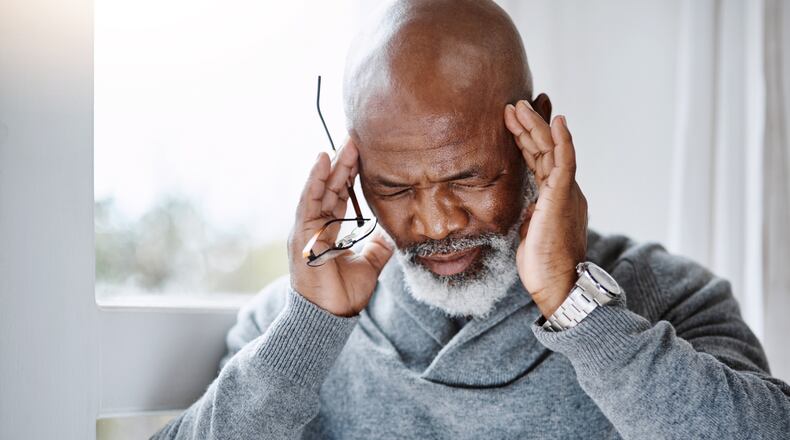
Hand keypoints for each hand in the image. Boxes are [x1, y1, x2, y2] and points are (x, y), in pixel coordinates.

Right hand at [287, 139, 393, 316]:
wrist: (331, 316)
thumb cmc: (343, 294)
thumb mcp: (369, 265)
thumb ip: (378, 247)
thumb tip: (391, 234)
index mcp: (330, 230)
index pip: (341, 194)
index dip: (351, 174)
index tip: (364, 153)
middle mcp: (316, 225)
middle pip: (331, 186)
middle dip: (344, 163)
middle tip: (357, 139)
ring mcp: (307, 228)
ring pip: (320, 188)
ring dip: (332, 165)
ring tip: (344, 143)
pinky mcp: (301, 233)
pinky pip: (308, 200)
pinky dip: (314, 179)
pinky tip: (322, 160)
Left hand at [504, 101, 587, 317]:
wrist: (557, 284)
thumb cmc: (543, 265)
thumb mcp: (530, 232)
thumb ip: (531, 215)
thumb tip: (526, 209)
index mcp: (555, 198)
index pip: (540, 162)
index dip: (527, 142)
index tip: (512, 123)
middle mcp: (564, 190)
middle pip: (545, 150)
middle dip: (529, 127)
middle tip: (513, 106)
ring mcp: (566, 192)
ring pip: (552, 150)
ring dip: (536, 126)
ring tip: (519, 106)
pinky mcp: (564, 196)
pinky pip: (565, 162)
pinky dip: (562, 140)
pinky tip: (556, 121)